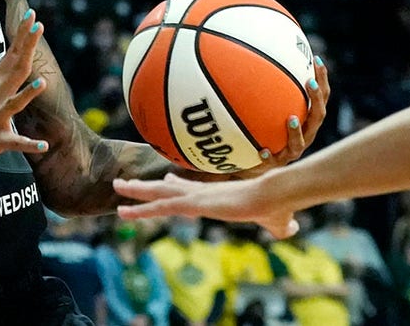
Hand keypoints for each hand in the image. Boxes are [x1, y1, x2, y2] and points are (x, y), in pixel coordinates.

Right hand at [0, 9, 50, 177]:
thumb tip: (8, 61)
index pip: (10, 55)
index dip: (22, 37)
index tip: (32, 16)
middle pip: (15, 69)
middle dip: (27, 47)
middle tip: (38, 26)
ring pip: (13, 105)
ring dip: (27, 95)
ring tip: (43, 83)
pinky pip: (14, 142)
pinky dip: (28, 144)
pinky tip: (43, 145)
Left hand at [114, 172, 298, 239]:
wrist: (277, 196)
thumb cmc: (279, 206)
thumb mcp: (277, 220)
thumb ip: (280, 225)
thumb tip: (293, 228)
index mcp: (216, 194)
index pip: (190, 188)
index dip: (176, 185)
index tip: (166, 182)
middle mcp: (201, 191)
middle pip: (167, 188)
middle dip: (146, 186)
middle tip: (125, 184)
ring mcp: (196, 196)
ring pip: (158, 194)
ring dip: (136, 192)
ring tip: (116, 188)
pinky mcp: (193, 204)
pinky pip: (160, 207)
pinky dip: (141, 210)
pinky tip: (125, 212)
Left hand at [237, 56, 330, 177]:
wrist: (255, 163)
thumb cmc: (262, 129)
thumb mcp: (263, 107)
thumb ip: (263, 85)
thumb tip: (252, 52)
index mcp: (306, 119)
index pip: (320, 97)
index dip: (322, 80)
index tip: (316, 60)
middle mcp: (305, 134)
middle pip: (318, 116)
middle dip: (316, 98)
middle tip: (309, 82)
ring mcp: (292, 151)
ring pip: (300, 142)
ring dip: (296, 131)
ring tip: (291, 119)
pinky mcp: (276, 164)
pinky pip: (273, 160)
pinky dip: (268, 154)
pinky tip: (261, 150)